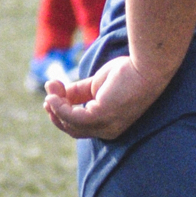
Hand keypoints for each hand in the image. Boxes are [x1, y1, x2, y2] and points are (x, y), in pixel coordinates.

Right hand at [43, 55, 164, 141]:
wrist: (147, 66)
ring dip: (55, 107)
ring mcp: (105, 126)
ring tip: (51, 90)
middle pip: (73, 129)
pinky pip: (71, 117)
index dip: (63, 114)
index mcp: (110, 126)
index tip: (52, 98)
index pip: (81, 127)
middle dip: (56, 113)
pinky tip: (53, 96)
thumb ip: (77, 92)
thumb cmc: (128, 72)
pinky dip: (59, 107)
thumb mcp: (96, 85)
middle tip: (48, 96)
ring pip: (70, 124)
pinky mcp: (101, 116)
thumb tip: (54, 93)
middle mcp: (109, 131)